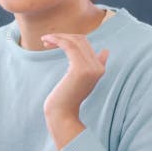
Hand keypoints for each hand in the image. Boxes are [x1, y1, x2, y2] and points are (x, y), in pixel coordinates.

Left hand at [41, 33, 108, 149]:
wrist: (62, 113)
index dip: (70, 39)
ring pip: (75, 41)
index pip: (86, 44)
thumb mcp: (82, 79)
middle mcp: (98, 67)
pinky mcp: (80, 69)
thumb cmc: (67, 97)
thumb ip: (93, 65)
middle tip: (47, 40)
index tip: (54, 41)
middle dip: (64, 36)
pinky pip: (69, 46)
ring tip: (45, 40)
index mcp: (99, 68)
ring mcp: (91, 68)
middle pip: (82, 40)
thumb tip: (106, 51)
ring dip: (58, 37)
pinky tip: (47, 41)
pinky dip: (57, 40)